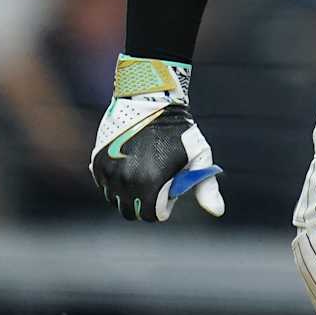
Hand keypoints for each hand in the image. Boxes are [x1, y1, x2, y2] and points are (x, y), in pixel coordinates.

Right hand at [89, 55, 224, 222]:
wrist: (150, 99)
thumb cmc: (180, 130)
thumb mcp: (199, 157)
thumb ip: (207, 188)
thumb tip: (218, 212)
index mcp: (151, 184)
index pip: (151, 215)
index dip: (163, 206)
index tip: (169, 190)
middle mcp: (125, 182)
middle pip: (131, 212)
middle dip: (144, 203)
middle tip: (156, 183)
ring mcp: (108, 172)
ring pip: (115, 199)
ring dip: (128, 193)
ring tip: (143, 171)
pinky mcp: (97, 162)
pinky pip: (104, 184)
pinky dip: (115, 181)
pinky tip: (130, 164)